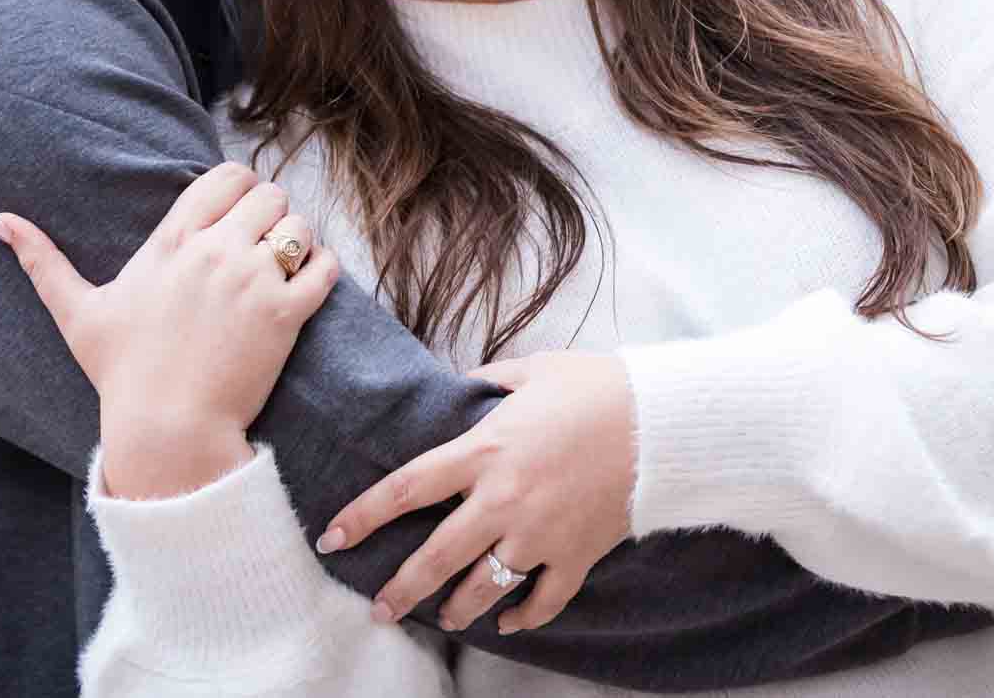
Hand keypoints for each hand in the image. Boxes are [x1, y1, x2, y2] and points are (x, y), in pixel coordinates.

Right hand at [0, 161, 340, 497]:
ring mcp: (251, 280)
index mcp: (171, 242)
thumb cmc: (122, 373)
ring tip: (285, 268)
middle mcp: (213, 251)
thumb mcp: (76, 312)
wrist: (166, 430)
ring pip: (299, 226)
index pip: (225, 177)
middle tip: (263, 246)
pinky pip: (324, 267)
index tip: (238, 217)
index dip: (241, 189)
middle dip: (272, 214)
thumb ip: (39, 258)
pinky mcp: (285, 314)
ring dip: (298, 241)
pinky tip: (306, 288)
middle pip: (269, 194)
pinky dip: (323, 271)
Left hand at [318, 350, 635, 634]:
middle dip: (401, 589)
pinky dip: (524, 617)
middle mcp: (503, 500)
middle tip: (379, 609)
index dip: (363, 516)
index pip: (407, 489)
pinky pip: (542, 601)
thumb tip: (463, 384)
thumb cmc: (595, 387)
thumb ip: (489, 380)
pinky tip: (508, 622)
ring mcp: (539, 535)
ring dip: (456, 610)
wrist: (662, 422)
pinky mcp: (576, 555)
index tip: (332, 538)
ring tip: (441, 618)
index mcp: (484, 451)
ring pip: (484, 589)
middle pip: (435, 557)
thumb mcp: (533, 370)